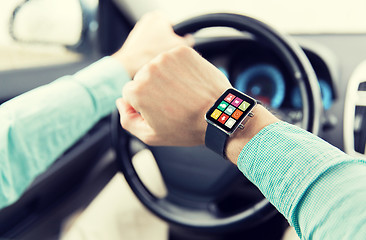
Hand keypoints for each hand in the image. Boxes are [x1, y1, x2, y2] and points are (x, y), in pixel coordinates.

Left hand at [112, 12, 193, 76]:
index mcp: (158, 17)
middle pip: (165, 35)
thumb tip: (189, 40)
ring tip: (158, 60)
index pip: (175, 27)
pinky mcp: (132, 42)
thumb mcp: (178, 47)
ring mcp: (138, 31)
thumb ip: (188, 40)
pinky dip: (149, 55)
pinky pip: (146, 49)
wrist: (129, 65)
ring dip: (158, 51)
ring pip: (156, 43)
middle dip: (167, 45)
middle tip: (168, 56)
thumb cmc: (152, 54)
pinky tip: (150, 62)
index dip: (178, 40)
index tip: (175, 49)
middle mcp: (147, 20)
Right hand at [116, 46, 231, 145]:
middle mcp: (149, 69)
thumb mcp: (150, 135)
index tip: (160, 110)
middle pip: (142, 78)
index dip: (144, 104)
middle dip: (153, 89)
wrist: (218, 115)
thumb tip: (120, 102)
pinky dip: (179, 68)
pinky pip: (173, 59)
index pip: (130, 93)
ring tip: (182, 93)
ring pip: (158, 67)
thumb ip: (127, 120)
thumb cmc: (186, 127)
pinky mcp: (182, 51)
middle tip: (173, 103)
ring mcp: (166, 58)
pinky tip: (189, 83)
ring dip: (166, 77)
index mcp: (137, 90)